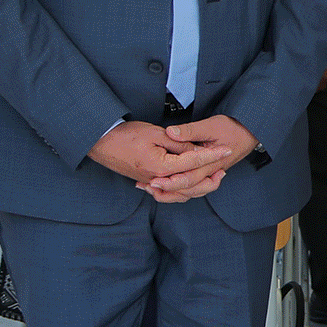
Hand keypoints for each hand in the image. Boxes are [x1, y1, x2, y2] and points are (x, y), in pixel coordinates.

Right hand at [89, 120, 233, 201]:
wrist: (100, 142)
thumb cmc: (125, 135)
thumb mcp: (156, 134)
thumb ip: (179, 143)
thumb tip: (197, 149)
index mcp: (160, 167)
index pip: (193, 162)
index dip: (211, 155)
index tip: (226, 148)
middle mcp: (157, 180)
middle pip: (190, 184)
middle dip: (210, 175)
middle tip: (224, 165)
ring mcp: (151, 183)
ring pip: (181, 192)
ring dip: (199, 185)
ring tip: (213, 174)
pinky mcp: (147, 182)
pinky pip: (169, 193)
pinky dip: (183, 190)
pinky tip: (192, 184)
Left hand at [156, 115, 258, 199]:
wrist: (250, 131)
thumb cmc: (233, 128)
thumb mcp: (210, 125)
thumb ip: (189, 130)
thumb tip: (170, 132)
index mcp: (211, 164)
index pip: (188, 178)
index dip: (169, 182)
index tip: (153, 181)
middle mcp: (211, 172)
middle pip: (188, 190)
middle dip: (167, 191)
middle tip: (148, 187)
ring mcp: (210, 174)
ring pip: (191, 192)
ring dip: (172, 193)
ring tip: (154, 189)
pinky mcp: (209, 172)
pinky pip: (194, 187)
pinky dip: (180, 189)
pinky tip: (167, 186)